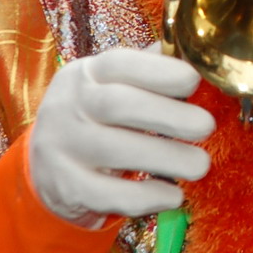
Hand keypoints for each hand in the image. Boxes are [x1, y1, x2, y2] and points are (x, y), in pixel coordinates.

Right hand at [27, 44, 215, 226]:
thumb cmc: (97, 119)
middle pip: (116, 105)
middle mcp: (68, 106)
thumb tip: (199, 57)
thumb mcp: (110, 86)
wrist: (46, 166)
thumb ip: (149, 70)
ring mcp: (61, 147)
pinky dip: (146, 196)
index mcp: (85, 74)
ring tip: (200, 164)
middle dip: (167, 115)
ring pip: (113, 151)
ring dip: (165, 158)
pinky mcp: (65, 187)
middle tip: (206, 126)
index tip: (194, 80)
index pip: (118, 63)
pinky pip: (107, 194)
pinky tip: (174, 196)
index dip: (158, 70)